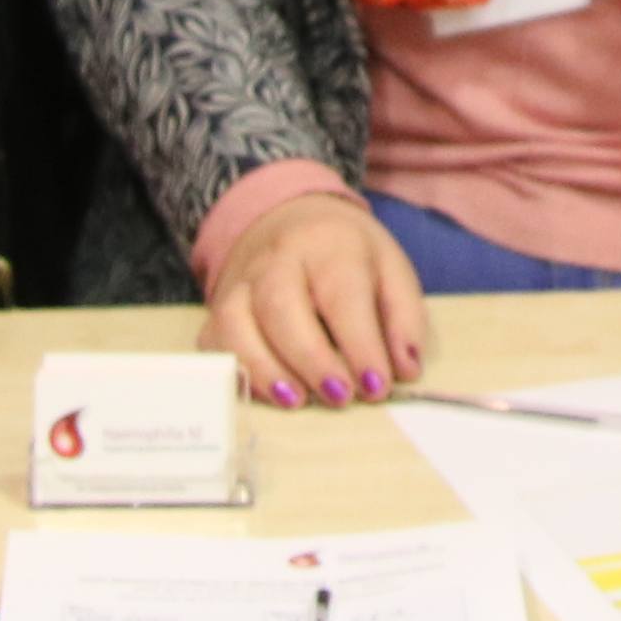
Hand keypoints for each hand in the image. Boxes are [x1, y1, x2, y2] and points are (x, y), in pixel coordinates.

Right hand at [202, 190, 426, 406]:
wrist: (289, 219)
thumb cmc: (347, 255)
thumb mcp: (390, 270)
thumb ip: (404, 318)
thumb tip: (405, 370)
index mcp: (329, 244)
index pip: (342, 294)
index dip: (360, 344)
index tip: (377, 386)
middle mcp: (276, 259)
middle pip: (280, 306)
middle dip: (311, 358)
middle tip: (341, 397)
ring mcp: (239, 283)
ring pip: (237, 325)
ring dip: (266, 370)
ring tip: (298, 401)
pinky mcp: (217, 309)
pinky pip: (215, 343)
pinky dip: (237, 372)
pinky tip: (266, 394)